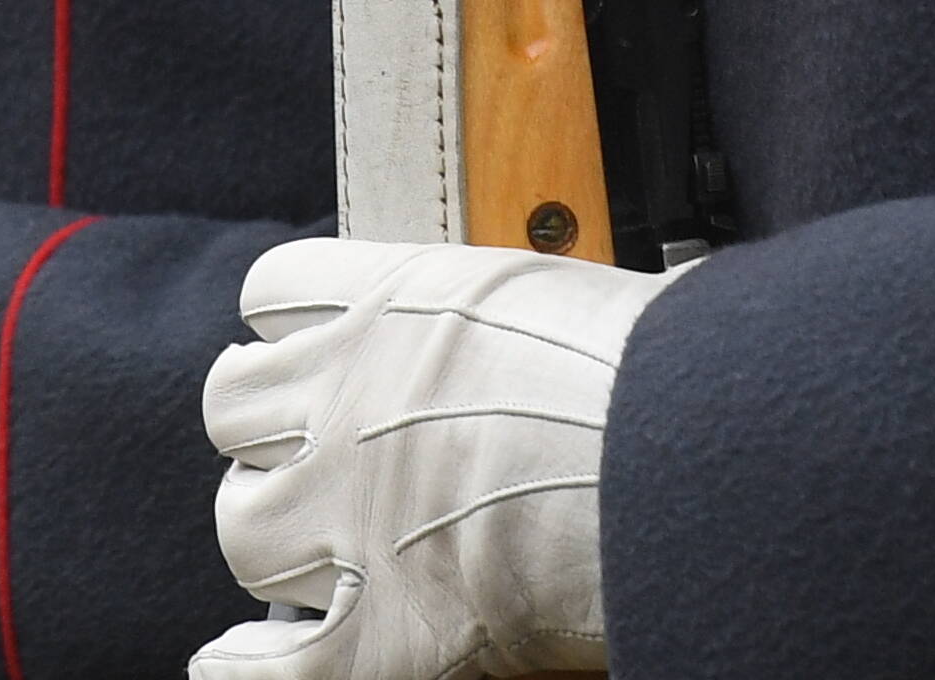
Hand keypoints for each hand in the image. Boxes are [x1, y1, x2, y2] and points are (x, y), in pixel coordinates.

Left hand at [192, 237, 657, 679]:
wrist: (700, 460)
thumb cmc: (671, 368)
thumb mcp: (567, 295)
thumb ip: (507, 315)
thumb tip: (537, 329)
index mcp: (401, 307)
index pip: (275, 292)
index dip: (283, 327)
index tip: (300, 350)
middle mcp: (355, 404)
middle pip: (233, 408)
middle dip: (263, 434)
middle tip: (302, 454)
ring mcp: (357, 522)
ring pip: (242, 528)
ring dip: (268, 535)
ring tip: (299, 547)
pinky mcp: (388, 634)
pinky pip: (270, 669)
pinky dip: (242, 669)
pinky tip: (235, 660)